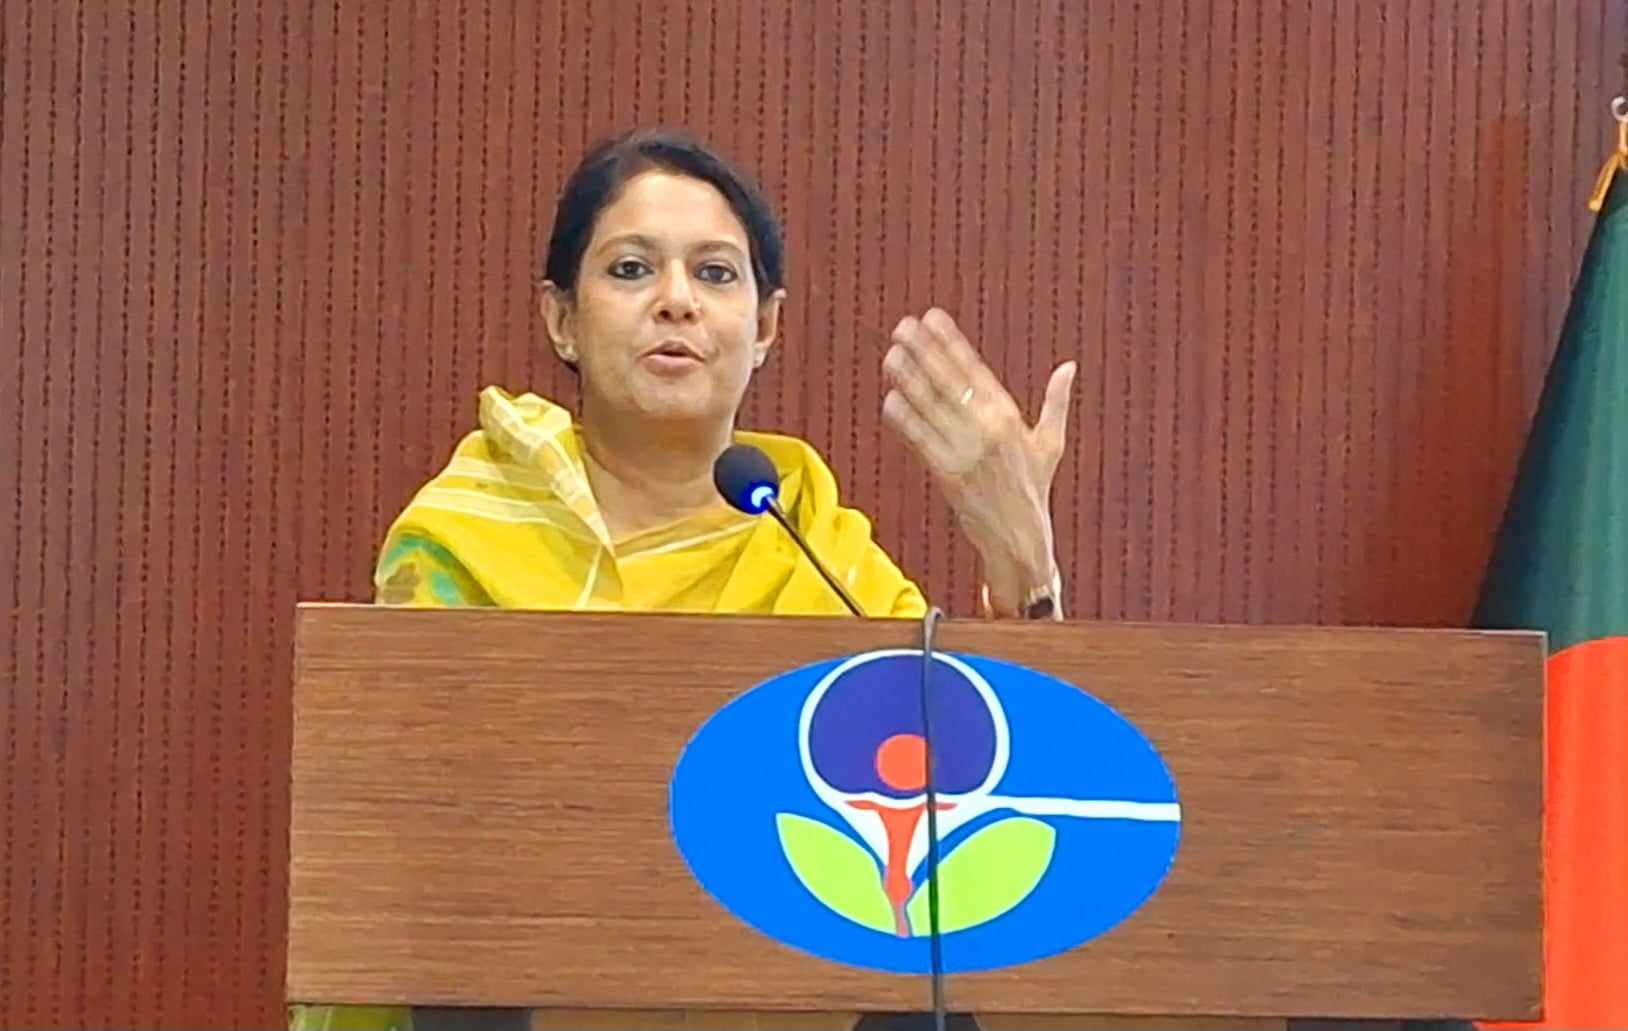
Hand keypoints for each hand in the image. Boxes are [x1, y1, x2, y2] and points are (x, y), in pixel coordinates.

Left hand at [881, 308, 1076, 616]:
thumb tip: (1069, 367)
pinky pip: (922, 441)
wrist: (1020, 538)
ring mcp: (966, 452)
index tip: (932, 319)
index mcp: (1010, 417)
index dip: (951, 343)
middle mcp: (988, 430)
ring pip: (932, 408)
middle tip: (901, 328)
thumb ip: (1056, 402)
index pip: (974, 370)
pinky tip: (890, 399)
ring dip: (909, 380)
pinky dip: (906, 420)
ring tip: (891, 355)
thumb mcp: (1050, 443)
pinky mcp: (948, 475)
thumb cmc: (1033, 489)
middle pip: (949, 383)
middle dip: (924, 352)